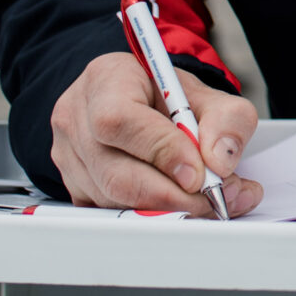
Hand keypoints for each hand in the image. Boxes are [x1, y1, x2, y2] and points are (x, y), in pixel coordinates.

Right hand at [50, 50, 260, 216]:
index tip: (198, 174)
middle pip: (114, 174)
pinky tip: (182, 206)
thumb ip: (226, 118)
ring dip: (167, 209)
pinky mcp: (75, 188)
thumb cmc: (167, 94)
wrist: (142, 102)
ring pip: (114, 200)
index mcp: (106, 79)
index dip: (161, 152)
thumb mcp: (208, 93)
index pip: (119, 120)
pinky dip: (151, 216)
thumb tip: (220, 160)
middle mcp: (77, 118)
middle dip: (172, 195)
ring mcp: (69, 157)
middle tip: (215, 199)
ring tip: (210, 201)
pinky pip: (111, 213)